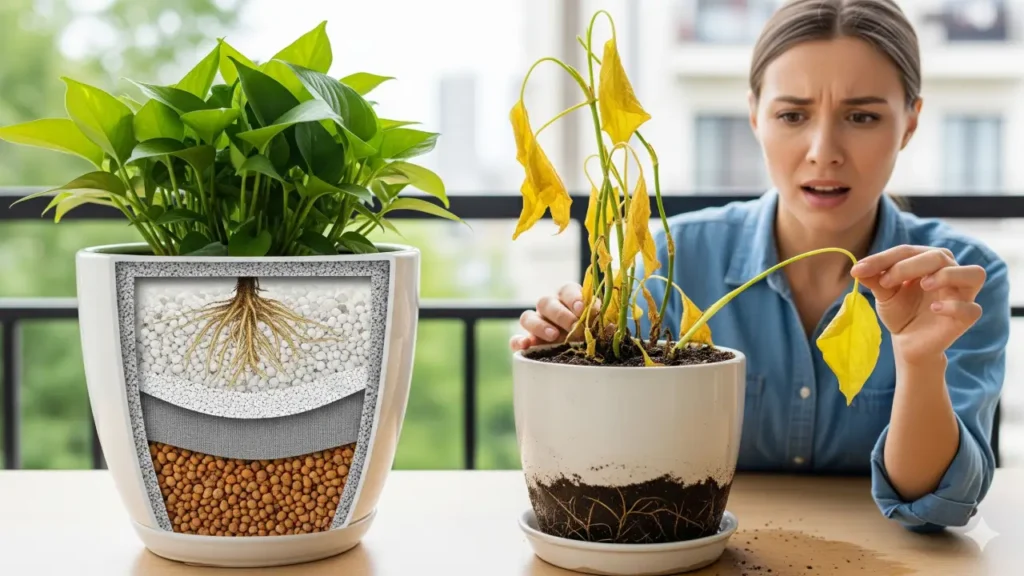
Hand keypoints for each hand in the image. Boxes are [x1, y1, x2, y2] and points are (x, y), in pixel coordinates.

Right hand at [509, 283, 600, 351]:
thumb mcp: (599, 326)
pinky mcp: (527, 341)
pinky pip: (515, 339)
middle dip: (560, 314)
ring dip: (540, 325)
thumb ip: (602, 324)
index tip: (581, 309)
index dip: (572, 297)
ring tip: (554, 336)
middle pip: (545, 302)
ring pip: (527, 316)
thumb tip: (608, 327)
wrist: (582, 352)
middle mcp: (549, 308)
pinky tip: (526, 346)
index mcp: (567, 299)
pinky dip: (518, 341)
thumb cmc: (591, 334)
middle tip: (574, 327)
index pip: (566, 289)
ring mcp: (535, 324)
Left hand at [850, 245, 985, 363]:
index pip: (908, 251)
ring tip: (924, 284)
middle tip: (885, 281)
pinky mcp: (967, 317)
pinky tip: (934, 310)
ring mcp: (963, 294)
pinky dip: (954, 306)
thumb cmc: (900, 311)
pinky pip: (972, 308)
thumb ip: (875, 279)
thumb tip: (857, 269)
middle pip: (939, 256)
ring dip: (948, 275)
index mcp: (930, 261)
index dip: (883, 259)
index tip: (858, 270)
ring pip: (973, 273)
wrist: (908, 342)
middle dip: (908, 266)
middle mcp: (951, 272)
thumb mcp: (885, 293)